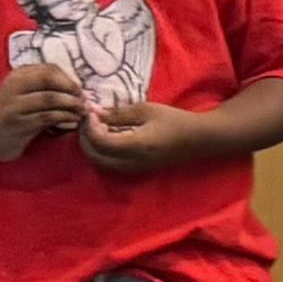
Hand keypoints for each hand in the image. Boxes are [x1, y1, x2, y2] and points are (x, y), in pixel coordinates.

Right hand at [0, 60, 83, 160]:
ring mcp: (14, 103)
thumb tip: (77, 89)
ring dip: (71, 105)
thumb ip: (44, 88)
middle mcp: (15, 85)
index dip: (69, 79)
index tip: (80, 91)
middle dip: (71, 89)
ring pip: (50, 98)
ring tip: (82, 112)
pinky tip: (73, 122)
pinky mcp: (17, 122)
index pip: (49, 69)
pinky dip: (64, 118)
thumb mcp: (24, 95)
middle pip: (49, 78)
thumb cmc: (12, 114)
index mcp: (18, 75)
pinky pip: (47, 117)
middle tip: (84, 101)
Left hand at [75, 86, 203, 177]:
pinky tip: (107, 137)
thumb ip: (118, 113)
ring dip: (92, 147)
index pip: (101, 142)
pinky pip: (111, 165)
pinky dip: (102, 152)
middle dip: (85, 139)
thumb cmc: (174, 121)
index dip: (90, 128)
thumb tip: (94, 113)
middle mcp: (133, 162)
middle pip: (96, 157)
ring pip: (101, 164)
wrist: (197, 140)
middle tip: (87, 121)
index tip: (91, 112)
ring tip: (95, 128)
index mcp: (136, 145)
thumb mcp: (146, 110)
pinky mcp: (136, 171)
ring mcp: (134, 170)